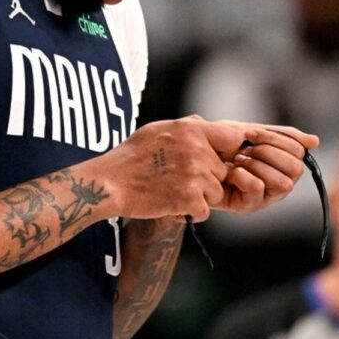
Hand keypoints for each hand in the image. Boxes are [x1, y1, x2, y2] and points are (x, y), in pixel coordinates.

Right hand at [92, 116, 229, 221]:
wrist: (109, 183)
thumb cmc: (129, 158)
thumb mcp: (156, 130)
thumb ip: (185, 128)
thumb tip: (203, 124)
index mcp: (190, 129)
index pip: (229, 137)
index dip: (227, 152)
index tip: (219, 162)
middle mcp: (196, 149)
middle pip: (221, 171)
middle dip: (206, 180)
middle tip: (180, 182)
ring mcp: (194, 174)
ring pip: (215, 192)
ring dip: (199, 198)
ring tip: (174, 193)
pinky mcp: (189, 198)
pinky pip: (204, 211)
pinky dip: (190, 213)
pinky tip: (172, 205)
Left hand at [199, 123, 318, 214]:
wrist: (194, 156)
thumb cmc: (223, 144)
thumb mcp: (253, 133)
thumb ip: (283, 136)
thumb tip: (315, 142)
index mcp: (283, 162)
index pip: (298, 151)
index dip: (274, 140)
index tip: (250, 135)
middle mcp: (279, 181)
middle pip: (295, 168)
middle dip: (267, 154)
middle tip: (245, 151)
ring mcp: (265, 196)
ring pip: (283, 183)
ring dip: (257, 166)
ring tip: (237, 162)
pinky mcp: (249, 207)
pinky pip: (258, 190)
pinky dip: (244, 177)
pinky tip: (231, 174)